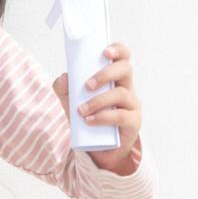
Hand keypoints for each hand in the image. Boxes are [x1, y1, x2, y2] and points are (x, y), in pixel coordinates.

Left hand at [52, 42, 142, 175]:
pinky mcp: (133, 122)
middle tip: (87, 85)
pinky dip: (103, 117)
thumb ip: (64, 89)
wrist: (97, 148)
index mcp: (114, 78)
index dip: (117, 50)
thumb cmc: (88, 118)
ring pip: (120, 93)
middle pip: (125, 69)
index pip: (122, 57)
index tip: (104, 52)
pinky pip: (121, 116)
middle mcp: (127, 88)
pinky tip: (89, 120)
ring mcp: (132, 105)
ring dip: (98, 100)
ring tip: (81, 110)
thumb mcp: (71, 102)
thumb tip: (64, 78)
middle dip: (105, 74)